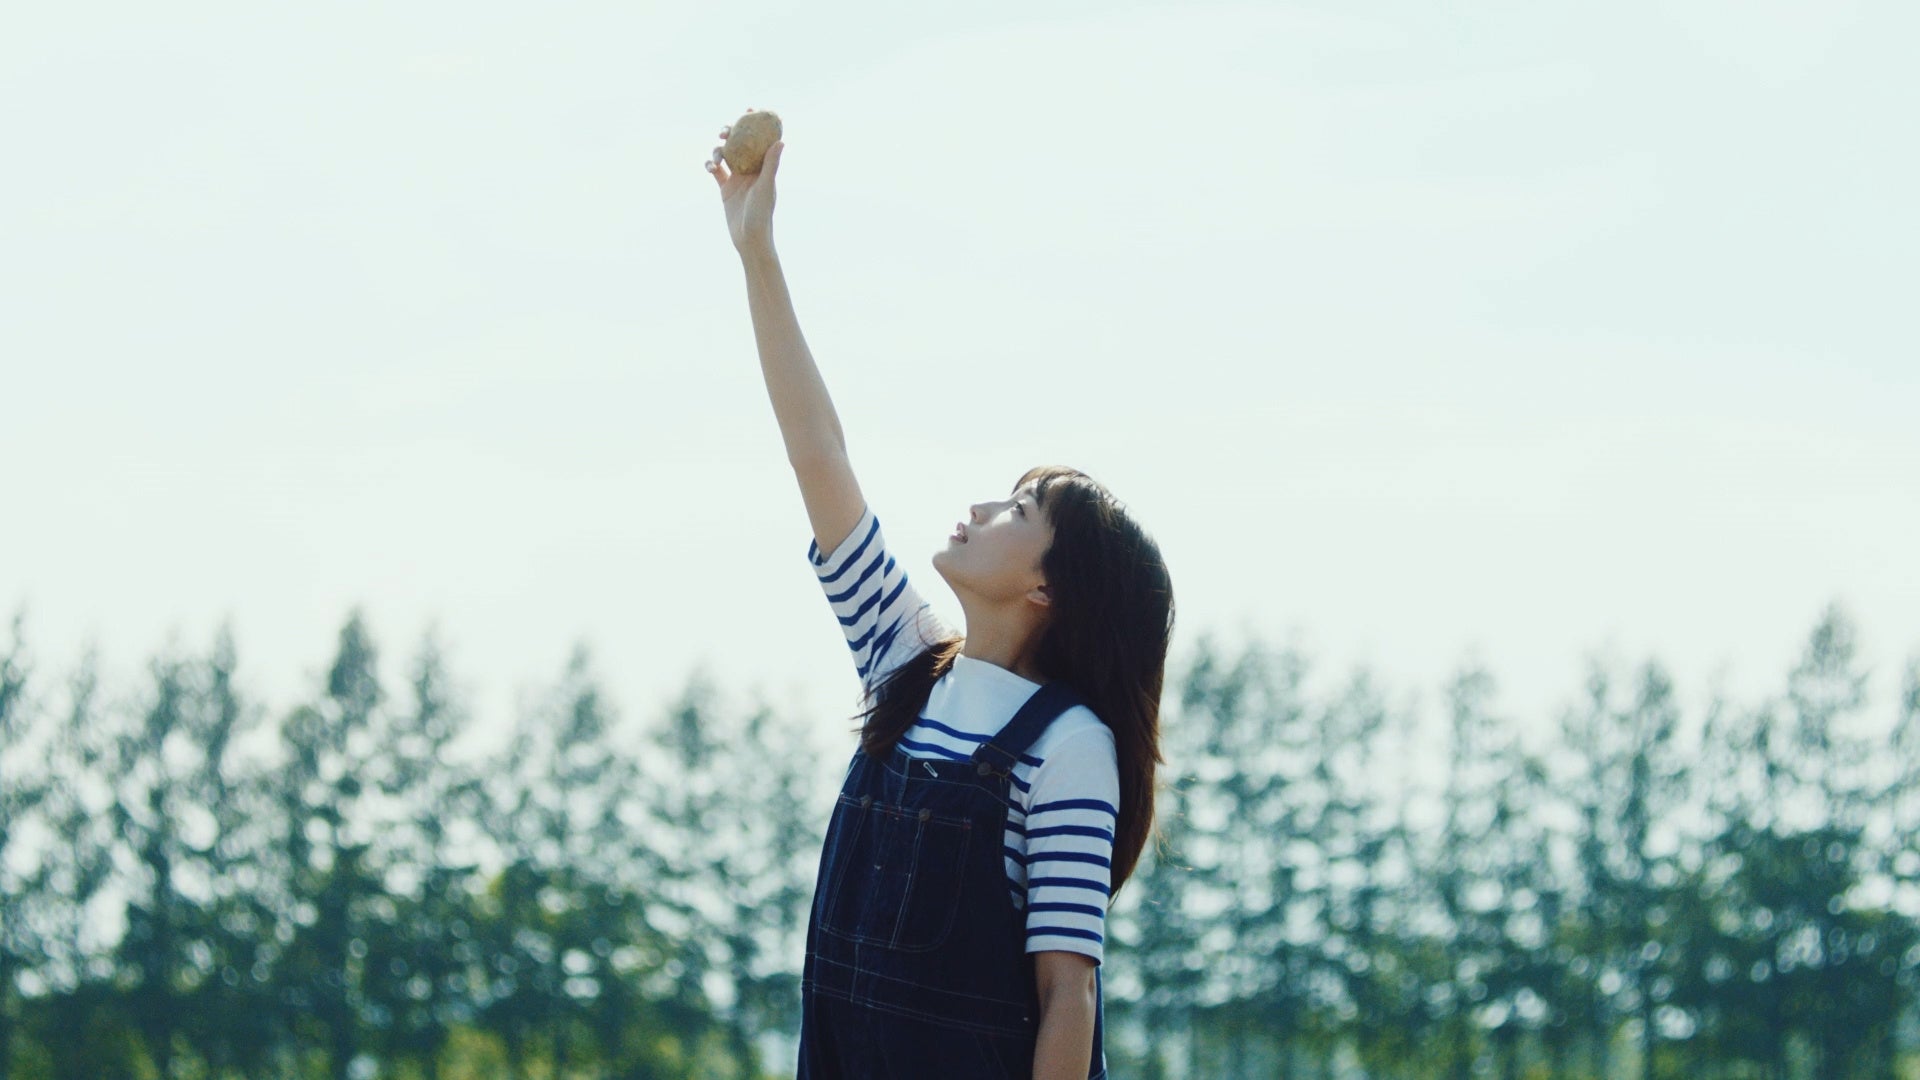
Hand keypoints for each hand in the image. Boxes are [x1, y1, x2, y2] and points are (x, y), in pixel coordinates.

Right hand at [706, 108, 784, 254]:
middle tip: (725, 130)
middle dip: (731, 133)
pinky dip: (710, 165)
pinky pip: (715, 171)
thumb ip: (771, 164)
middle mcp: (750, 169)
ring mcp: (737, 178)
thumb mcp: (765, 187)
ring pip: (725, 155)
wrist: (749, 238)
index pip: (760, 140)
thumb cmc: (762, 214)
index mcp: (763, 167)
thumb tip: (781, 141)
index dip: (755, 124)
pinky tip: (710, 167)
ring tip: (717, 156)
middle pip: (740, 144)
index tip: (750, 109)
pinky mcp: (725, 188)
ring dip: (718, 150)